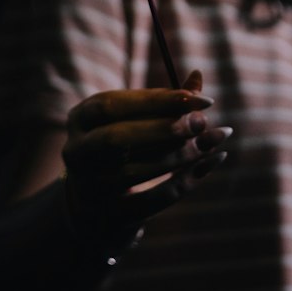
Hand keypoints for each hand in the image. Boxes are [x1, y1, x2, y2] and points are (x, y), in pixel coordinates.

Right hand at [61, 70, 231, 249]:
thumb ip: (166, 101)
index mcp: (81, 118)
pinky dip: (187, 181)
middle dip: (163, 129)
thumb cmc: (125, 143)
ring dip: (179, 155)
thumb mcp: (137, 117)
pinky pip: (152, 200)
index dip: (159, 100)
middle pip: (116, 139)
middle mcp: (77, 152)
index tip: (203, 97)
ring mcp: (89, 186)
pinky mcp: (110, 214)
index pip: (114, 105)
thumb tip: (197, 76)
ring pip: (136, 172)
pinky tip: (213, 160)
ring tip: (212, 139)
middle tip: (202, 121)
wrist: (99, 200)